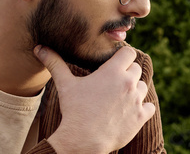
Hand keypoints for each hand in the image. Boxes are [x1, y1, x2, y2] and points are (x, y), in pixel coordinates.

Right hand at [34, 45, 155, 153]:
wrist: (83, 140)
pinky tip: (130, 111)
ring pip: (143, 87)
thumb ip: (55, 64)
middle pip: (136, 69)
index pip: (129, 52)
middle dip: (127, 73)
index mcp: (113, 72)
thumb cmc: (74, 110)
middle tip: (113, 83)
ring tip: (119, 98)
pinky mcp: (141, 116)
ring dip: (134, 90)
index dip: (122, 57)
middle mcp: (128, 83)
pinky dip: (142, 108)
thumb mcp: (65, 85)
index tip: (115, 63)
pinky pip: (149, 106)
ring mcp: (137, 100)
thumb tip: (39, 48)